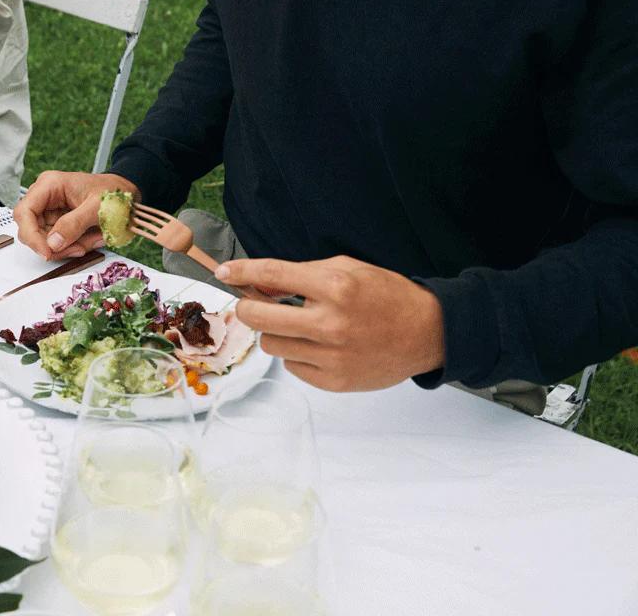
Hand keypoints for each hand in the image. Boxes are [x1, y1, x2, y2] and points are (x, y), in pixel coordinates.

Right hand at [14, 171, 137, 260]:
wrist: (127, 194)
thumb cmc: (114, 192)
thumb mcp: (97, 208)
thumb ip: (74, 224)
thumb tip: (53, 243)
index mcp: (50, 185)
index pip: (24, 212)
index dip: (31, 235)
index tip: (46, 252)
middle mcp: (45, 197)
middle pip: (32, 230)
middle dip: (55, 244)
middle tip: (78, 248)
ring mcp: (51, 211)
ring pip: (45, 240)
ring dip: (68, 246)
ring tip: (92, 239)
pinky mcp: (58, 222)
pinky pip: (58, 242)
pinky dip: (74, 245)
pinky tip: (90, 238)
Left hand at [218, 255, 445, 391]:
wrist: (427, 332)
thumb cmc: (384, 295)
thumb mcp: (346, 269)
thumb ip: (301, 275)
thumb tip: (257, 283)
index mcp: (334, 287)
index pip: (271, 276)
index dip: (241, 272)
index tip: (224, 272)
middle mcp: (330, 323)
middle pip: (257, 317)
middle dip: (249, 307)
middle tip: (255, 303)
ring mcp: (331, 356)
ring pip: (270, 344)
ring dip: (276, 331)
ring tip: (299, 325)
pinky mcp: (333, 381)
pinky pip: (291, 366)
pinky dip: (297, 354)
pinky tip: (318, 345)